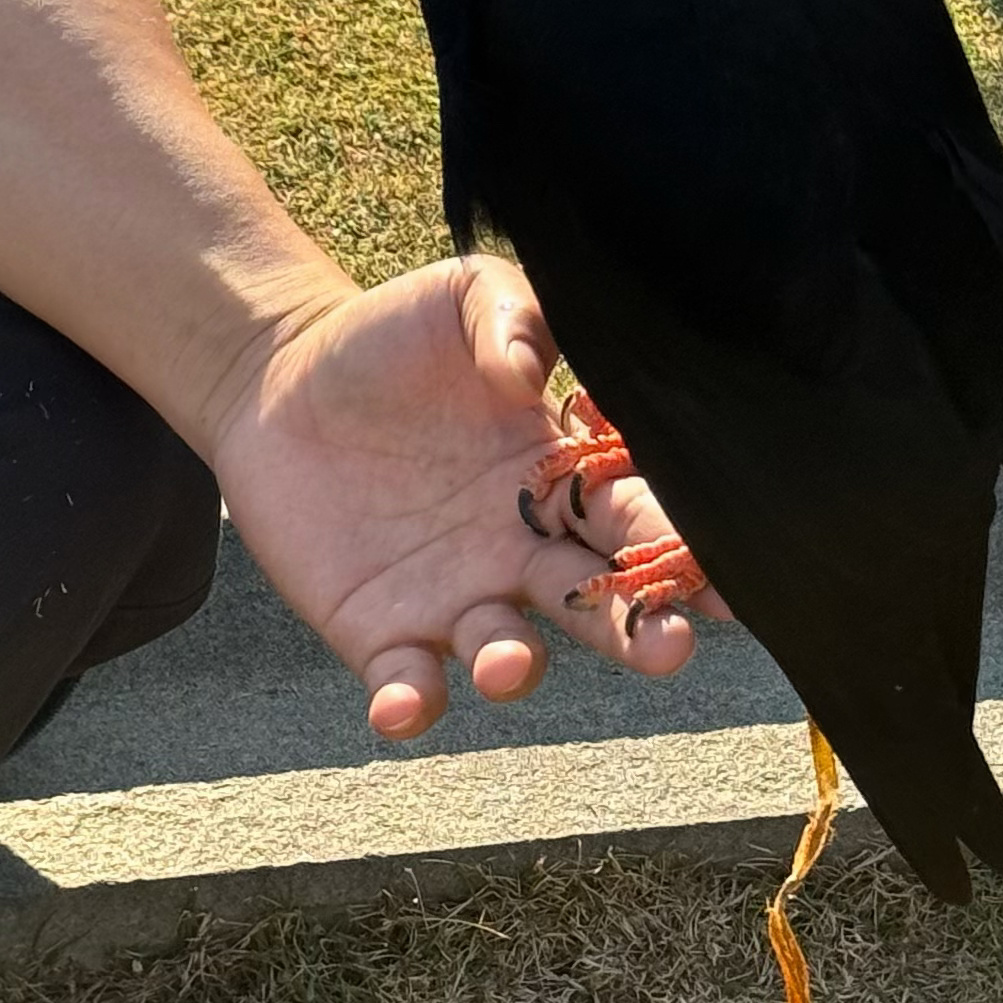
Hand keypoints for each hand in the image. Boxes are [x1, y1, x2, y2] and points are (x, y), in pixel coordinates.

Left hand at [207, 256, 726, 738]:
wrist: (279, 375)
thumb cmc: (393, 336)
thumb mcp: (464, 297)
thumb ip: (512, 319)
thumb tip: (524, 373)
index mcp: (562, 479)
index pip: (637, 519)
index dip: (682, 547)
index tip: (724, 579)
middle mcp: (523, 552)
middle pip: (598, 605)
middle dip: (638, 632)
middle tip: (666, 648)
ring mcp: (456, 599)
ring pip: (507, 654)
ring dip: (515, 667)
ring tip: (509, 663)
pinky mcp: (380, 630)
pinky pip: (407, 684)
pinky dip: (411, 705)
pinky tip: (405, 706)